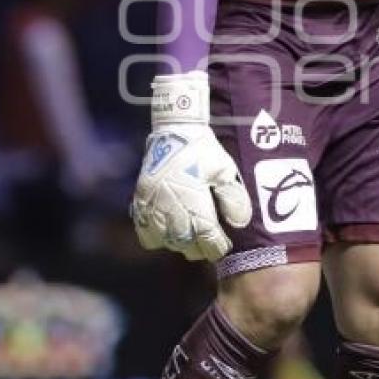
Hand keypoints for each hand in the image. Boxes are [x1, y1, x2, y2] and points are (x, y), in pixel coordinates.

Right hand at [131, 71, 251, 260]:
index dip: (216, 246)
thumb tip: (238, 223)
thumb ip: (233, 197)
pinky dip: (157, 238)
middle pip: (185, 243)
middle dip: (199, 247)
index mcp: (193, 199)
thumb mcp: (225, 170)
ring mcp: (152, 206)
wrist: (174, 131)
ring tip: (191, 237)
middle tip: (209, 243)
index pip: (206, 235)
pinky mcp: (140, 202)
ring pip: (165, 240)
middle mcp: (170, 206)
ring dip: (180, 243)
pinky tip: (169, 231)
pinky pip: (145, 232)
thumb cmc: (203, 152)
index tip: (223, 246)